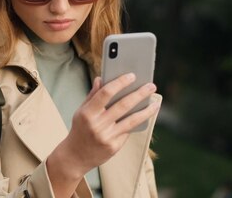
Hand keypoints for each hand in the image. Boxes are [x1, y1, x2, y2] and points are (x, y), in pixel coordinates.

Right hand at [46, 73, 159, 195]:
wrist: (75, 157)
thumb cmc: (80, 130)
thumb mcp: (81, 111)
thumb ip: (92, 96)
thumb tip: (101, 79)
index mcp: (87, 113)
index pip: (106, 93)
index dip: (120, 83)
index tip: (132, 76)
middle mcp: (97, 125)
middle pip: (123, 105)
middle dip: (140, 94)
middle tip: (151, 86)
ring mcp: (107, 137)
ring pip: (132, 120)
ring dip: (146, 111)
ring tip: (156, 103)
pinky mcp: (114, 147)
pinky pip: (128, 131)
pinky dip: (137, 123)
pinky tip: (144, 116)